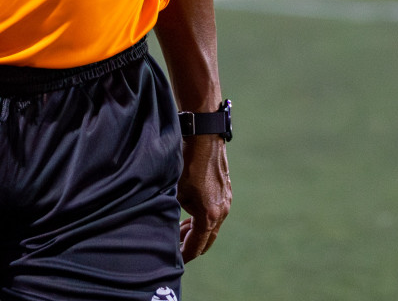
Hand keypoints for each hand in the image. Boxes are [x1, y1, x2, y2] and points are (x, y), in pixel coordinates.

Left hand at [177, 135, 230, 260]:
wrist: (204, 136)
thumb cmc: (186, 163)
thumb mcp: (175, 192)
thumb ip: (175, 213)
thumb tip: (170, 227)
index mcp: (209, 215)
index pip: (196, 245)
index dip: (184, 255)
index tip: (174, 262)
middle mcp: (222, 211)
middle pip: (207, 240)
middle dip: (192, 247)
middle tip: (176, 252)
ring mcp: (227, 201)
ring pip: (212, 227)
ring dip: (196, 232)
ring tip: (179, 233)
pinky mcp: (226, 191)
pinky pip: (215, 214)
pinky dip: (203, 220)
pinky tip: (190, 217)